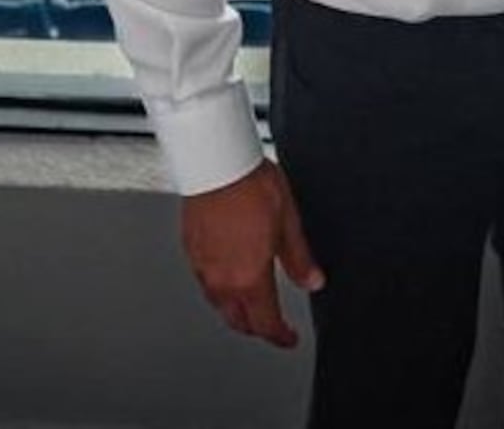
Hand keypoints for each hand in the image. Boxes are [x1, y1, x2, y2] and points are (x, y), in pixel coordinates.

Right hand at [180, 159, 324, 346]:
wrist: (216, 164)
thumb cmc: (250, 187)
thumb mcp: (288, 223)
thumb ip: (299, 258)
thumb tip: (313, 281)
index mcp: (249, 278)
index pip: (265, 323)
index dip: (280, 336)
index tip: (288, 338)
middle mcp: (221, 279)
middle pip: (237, 320)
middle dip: (257, 328)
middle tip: (271, 325)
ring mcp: (202, 266)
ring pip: (218, 304)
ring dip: (235, 311)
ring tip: (250, 305)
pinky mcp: (190, 251)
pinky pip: (205, 282)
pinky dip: (220, 289)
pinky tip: (227, 276)